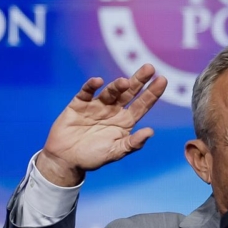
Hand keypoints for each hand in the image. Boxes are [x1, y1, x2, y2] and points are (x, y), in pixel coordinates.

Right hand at [37, 64, 167, 186]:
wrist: (65, 160)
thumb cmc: (92, 157)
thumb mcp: (115, 152)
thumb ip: (132, 143)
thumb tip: (150, 132)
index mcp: (124, 121)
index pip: (142, 105)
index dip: (152, 93)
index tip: (162, 80)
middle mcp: (113, 110)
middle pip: (129, 92)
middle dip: (139, 80)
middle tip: (149, 67)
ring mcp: (96, 105)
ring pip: (110, 91)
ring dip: (117, 85)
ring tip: (124, 82)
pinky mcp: (79, 103)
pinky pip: (87, 91)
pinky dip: (92, 85)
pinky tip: (98, 82)